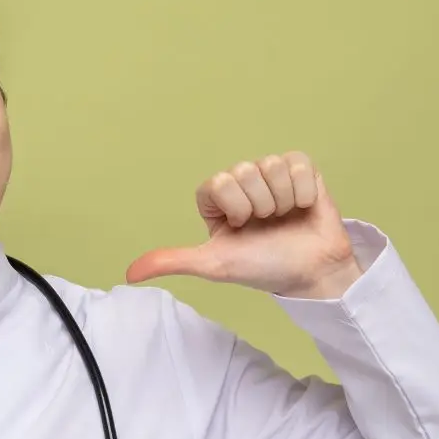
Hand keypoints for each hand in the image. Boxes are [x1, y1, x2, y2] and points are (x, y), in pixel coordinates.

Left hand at [124, 152, 362, 297]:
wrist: (310, 273)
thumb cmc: (261, 267)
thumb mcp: (212, 265)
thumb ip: (172, 261)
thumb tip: (129, 275)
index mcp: (217, 199)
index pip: (218, 182)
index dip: (234, 206)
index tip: (242, 226)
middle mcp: (242, 182)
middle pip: (245, 171)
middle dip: (259, 205)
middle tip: (266, 224)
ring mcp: (271, 174)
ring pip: (271, 166)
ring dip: (282, 200)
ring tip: (285, 217)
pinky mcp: (301, 170)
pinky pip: (298, 163)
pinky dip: (304, 191)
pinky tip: (302, 207)